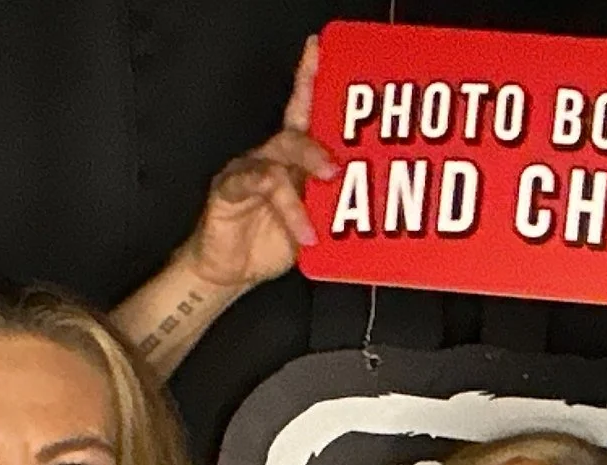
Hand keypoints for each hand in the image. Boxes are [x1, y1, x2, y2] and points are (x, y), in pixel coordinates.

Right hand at [177, 35, 336, 292]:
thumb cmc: (273, 242)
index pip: (303, 110)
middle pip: (294, 134)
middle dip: (317, 146)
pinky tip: (304, 231)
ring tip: (322, 204)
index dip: (310, 78)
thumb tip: (378, 199)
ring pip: (276, 159)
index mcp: (293, 158)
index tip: (321, 50)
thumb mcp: (316, 224)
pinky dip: (287, 210)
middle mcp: (271, 156)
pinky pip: (256, 186)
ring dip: (302, 181)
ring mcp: (249, 170)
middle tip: (337, 167)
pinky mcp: (229, 188)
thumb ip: (336, 206)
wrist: (232, 272)